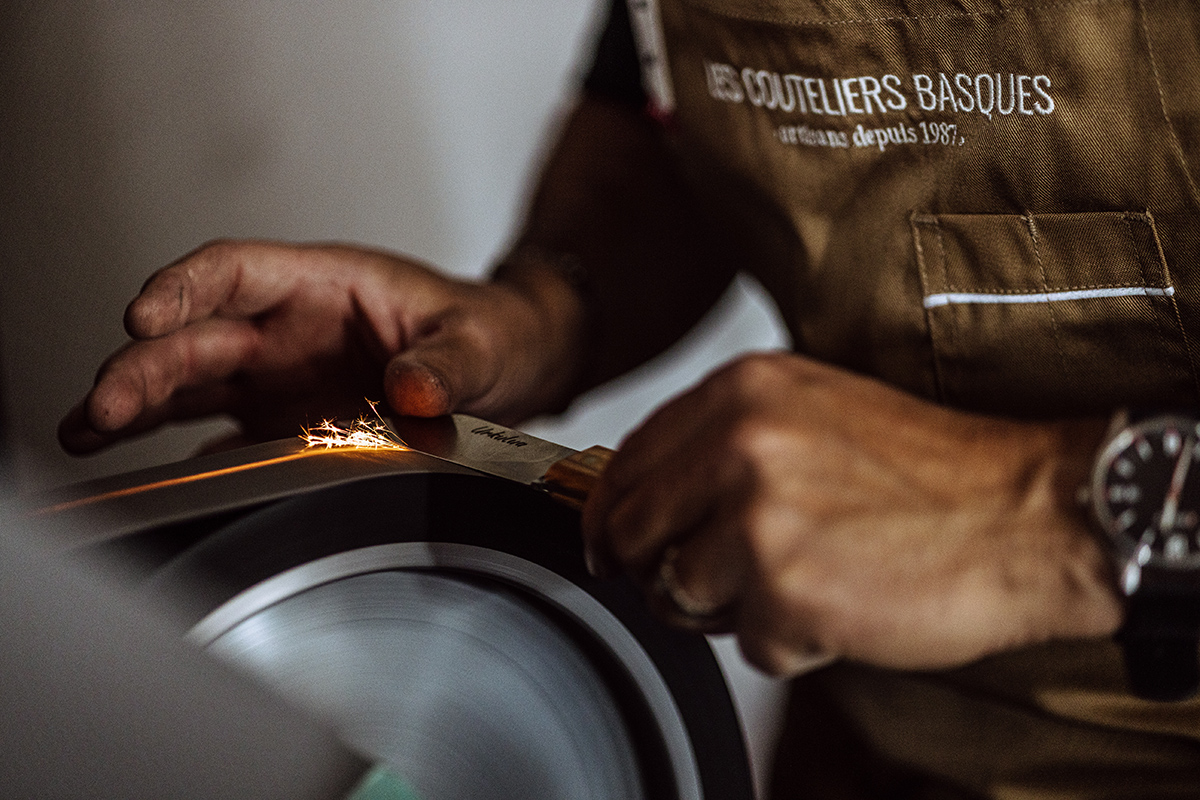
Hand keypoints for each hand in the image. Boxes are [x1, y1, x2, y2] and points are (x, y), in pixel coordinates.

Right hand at [59, 240, 581, 452]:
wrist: (511, 366)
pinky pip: (221, 430)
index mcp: (325, 284)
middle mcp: (289, 328)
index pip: (235, 271)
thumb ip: (447, 364)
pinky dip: (179, 447)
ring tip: (86, 433)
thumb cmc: (492, 332)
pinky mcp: (286, 422)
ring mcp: (282, 377)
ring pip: (193, 383)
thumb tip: (415, 389)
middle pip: (199, 337)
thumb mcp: (481, 342)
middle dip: (144, 366)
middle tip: (103, 407)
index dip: (185, 288)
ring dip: (138, 405)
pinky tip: (139, 470)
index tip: (144, 314)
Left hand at [582, 352, 1121, 674]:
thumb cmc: (931, 473)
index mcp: (741, 391)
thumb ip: (724, 441)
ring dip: (731, 610)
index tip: (618, 546)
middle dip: (653, 572)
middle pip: (632, 530)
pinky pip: (745, 643)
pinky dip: (788, 643)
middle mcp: (739, 443)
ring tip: (803, 584)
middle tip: (699, 588)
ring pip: (680, 593)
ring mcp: (759, 516)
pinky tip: (841, 607)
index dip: (614, 516)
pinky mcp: (786, 588)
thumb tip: (649, 493)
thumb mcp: (813, 412)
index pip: (627, 462)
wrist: (1028, 512)